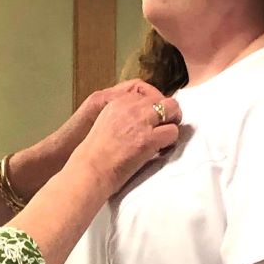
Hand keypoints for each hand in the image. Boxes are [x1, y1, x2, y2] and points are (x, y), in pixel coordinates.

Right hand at [41, 79, 169, 169]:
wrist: (90, 170)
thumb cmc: (95, 153)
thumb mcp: (106, 122)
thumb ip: (123, 114)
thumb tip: (143, 117)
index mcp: (118, 101)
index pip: (148, 94)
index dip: (154, 108)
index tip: (153, 120)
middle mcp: (130, 107)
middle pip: (163, 100)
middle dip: (169, 112)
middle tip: (165, 127)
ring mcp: (140, 122)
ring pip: (173, 110)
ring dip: (172, 124)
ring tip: (164, 138)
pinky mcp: (148, 139)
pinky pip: (172, 132)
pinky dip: (170, 141)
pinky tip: (160, 149)